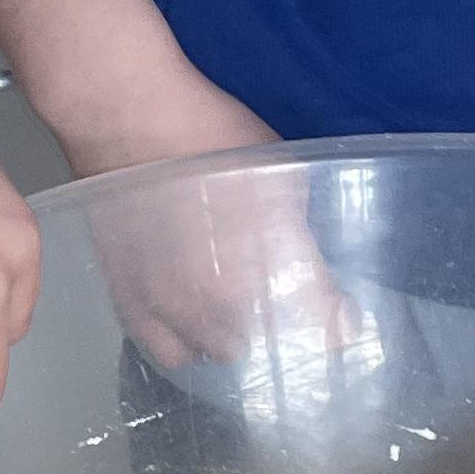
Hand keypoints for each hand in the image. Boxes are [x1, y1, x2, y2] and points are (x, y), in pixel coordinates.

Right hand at [50, 71, 360, 373]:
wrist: (131, 119)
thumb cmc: (215, 135)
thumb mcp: (284, 175)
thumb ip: (299, 229)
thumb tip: (311, 260)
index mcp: (275, 269)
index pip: (325, 326)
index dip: (339, 323)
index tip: (343, 315)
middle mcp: (226, 304)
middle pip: (266, 351)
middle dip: (277, 331)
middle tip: (278, 303)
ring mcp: (174, 309)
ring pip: (215, 354)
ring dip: (229, 337)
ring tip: (230, 313)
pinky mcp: (130, 302)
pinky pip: (166, 349)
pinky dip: (183, 342)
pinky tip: (188, 321)